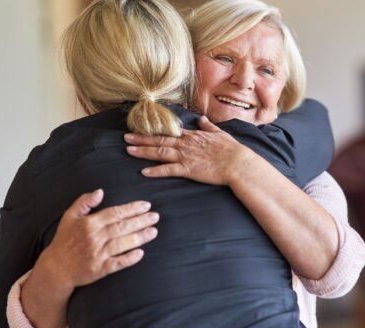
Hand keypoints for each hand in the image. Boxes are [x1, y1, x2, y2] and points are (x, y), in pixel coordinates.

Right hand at [34, 189, 158, 292]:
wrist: (56, 268)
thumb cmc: (65, 240)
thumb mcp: (69, 217)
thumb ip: (84, 202)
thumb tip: (100, 191)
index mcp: (89, 223)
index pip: (115, 213)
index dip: (132, 209)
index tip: (146, 205)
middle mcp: (94, 238)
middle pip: (122, 227)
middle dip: (141, 221)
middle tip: (155, 217)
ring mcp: (97, 254)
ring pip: (122, 244)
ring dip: (139, 238)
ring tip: (154, 231)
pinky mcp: (99, 269)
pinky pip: (117, 263)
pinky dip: (129, 259)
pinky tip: (140, 254)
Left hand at [124, 116, 253, 184]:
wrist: (238, 163)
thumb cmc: (232, 150)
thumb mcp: (220, 134)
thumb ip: (209, 127)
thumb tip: (202, 119)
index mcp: (193, 136)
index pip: (170, 132)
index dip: (154, 131)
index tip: (142, 129)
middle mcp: (186, 144)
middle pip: (160, 140)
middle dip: (141, 138)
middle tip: (126, 137)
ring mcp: (186, 156)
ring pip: (160, 152)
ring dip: (143, 151)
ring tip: (129, 150)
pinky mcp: (189, 169)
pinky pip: (168, 170)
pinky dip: (156, 171)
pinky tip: (144, 172)